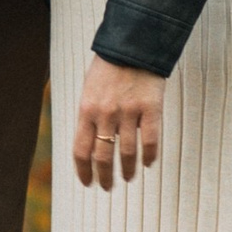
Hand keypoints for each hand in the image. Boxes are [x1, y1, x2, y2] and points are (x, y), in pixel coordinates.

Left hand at [72, 57, 164, 187]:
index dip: (84, 171)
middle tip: (108, 188)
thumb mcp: (89, 89)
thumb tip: (88, 142)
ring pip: (126, 153)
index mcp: (87, 109)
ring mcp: (128, 112)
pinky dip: (149, 156)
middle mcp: (105, 114)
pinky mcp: (150, 109)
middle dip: (105, 177)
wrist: (133, 43)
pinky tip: (149, 163)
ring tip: (129, 178)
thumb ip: (89, 114)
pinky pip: (150, 140)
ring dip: (127, 170)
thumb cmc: (109, 66)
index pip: (81, 150)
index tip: (88, 183)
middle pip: (103, 157)